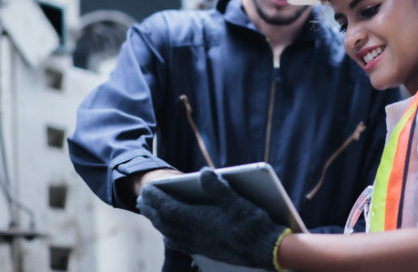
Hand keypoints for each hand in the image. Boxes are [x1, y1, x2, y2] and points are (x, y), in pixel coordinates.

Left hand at [137, 167, 288, 270]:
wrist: (266, 251)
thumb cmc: (254, 225)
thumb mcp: (238, 201)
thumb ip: (218, 187)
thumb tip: (203, 172)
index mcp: (200, 221)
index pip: (169, 208)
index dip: (156, 198)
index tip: (146, 188)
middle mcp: (196, 235)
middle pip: (166, 222)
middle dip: (152, 209)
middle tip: (143, 199)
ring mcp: (200, 245)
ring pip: (171, 233)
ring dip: (159, 222)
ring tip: (152, 214)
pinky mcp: (207, 250)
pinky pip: (180, 243)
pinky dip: (170, 235)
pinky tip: (171, 235)